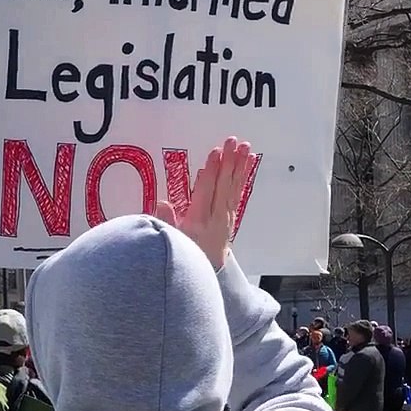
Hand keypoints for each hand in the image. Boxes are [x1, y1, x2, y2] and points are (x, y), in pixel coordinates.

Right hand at [154, 137, 256, 269]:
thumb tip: (163, 203)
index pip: (207, 191)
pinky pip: (237, 192)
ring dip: (239, 165)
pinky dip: (242, 176)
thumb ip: (166, 220)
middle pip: (223, 185)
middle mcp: (216, 217)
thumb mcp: (171, 239)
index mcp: (199, 221)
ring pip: (233, 186)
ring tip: (245, 148)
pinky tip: (246, 164)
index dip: (211, 171)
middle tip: (233, 143)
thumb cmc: (187, 252)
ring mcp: (226, 216)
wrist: (207, 268)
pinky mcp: (231, 214)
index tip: (215, 153)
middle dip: (228, 161)